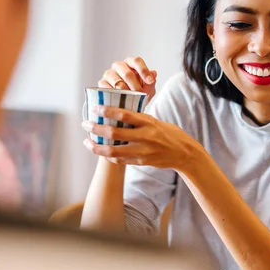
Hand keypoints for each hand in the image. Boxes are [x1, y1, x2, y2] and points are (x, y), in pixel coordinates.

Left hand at [81, 106, 200, 170]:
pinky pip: (120, 160)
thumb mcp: (156, 121)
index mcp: (148, 122)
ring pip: (113, 150)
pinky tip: (101, 151)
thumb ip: (139, 119)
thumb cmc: (170, 133)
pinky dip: (108, 155)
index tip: (95, 108)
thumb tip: (119, 111)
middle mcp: (145, 136)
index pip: (124, 114)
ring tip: (87, 142)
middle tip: (85, 124)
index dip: (107, 111)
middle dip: (96, 128)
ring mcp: (143, 151)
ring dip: (97, 146)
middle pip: (114, 132)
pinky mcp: (142, 162)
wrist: (184, 153)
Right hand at [100, 57, 157, 101]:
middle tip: (140, 95)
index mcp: (131, 63)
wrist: (126, 105)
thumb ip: (151, 82)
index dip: (144, 71)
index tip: (150, 82)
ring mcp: (109, 73)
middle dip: (135, 86)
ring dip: (126, 93)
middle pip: (127, 73)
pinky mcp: (102, 83)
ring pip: (117, 82)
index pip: (136, 61)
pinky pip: (108, 88)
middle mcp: (119, 65)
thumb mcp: (148, 89)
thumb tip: (153, 73)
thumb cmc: (138, 93)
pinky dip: (115, 96)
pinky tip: (120, 100)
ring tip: (131, 100)